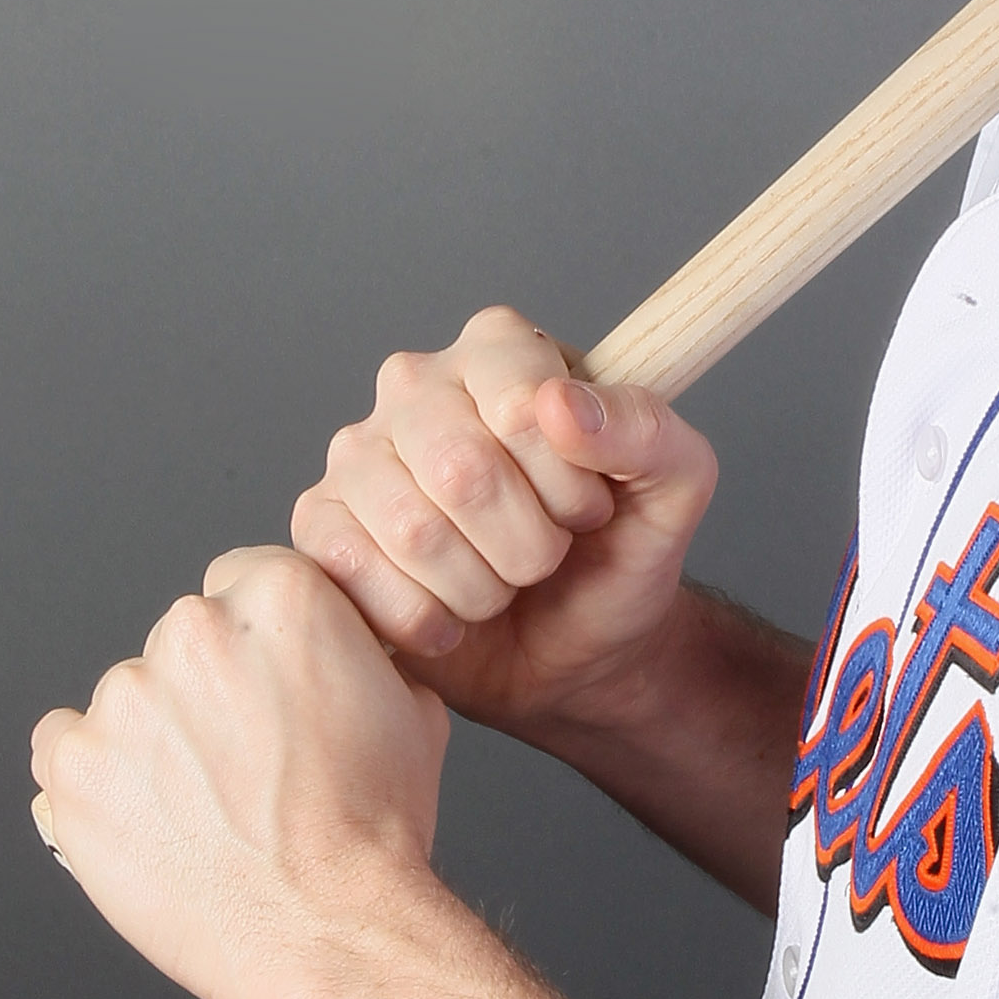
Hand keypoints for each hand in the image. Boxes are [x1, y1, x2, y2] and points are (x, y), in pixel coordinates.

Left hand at [30, 547, 450, 998]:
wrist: (327, 929)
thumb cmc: (372, 832)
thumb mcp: (412, 709)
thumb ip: (358, 653)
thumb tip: (339, 647)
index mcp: (278, 602)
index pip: (245, 581)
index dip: (261, 643)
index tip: (265, 684)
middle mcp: (192, 633)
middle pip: (184, 640)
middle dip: (207, 690)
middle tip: (245, 760)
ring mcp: (122, 700)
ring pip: (127, 700)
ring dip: (154, 738)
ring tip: (204, 806)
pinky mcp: (73, 765)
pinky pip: (63, 750)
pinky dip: (97, 780)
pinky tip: (149, 817)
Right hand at [288, 307, 718, 741]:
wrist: (579, 650)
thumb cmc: (620, 553)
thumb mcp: (676, 487)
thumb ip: (646, 430)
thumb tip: (557, 406)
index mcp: (501, 348)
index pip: (522, 406)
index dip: (569, 483)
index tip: (591, 507)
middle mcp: (417, 385)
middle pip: (461, 470)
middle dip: (528, 543)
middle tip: (547, 556)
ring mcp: (359, 455)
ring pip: (411, 529)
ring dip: (481, 587)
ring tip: (502, 584)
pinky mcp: (321, 527)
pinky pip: (354, 573)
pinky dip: (424, 619)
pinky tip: (452, 617)